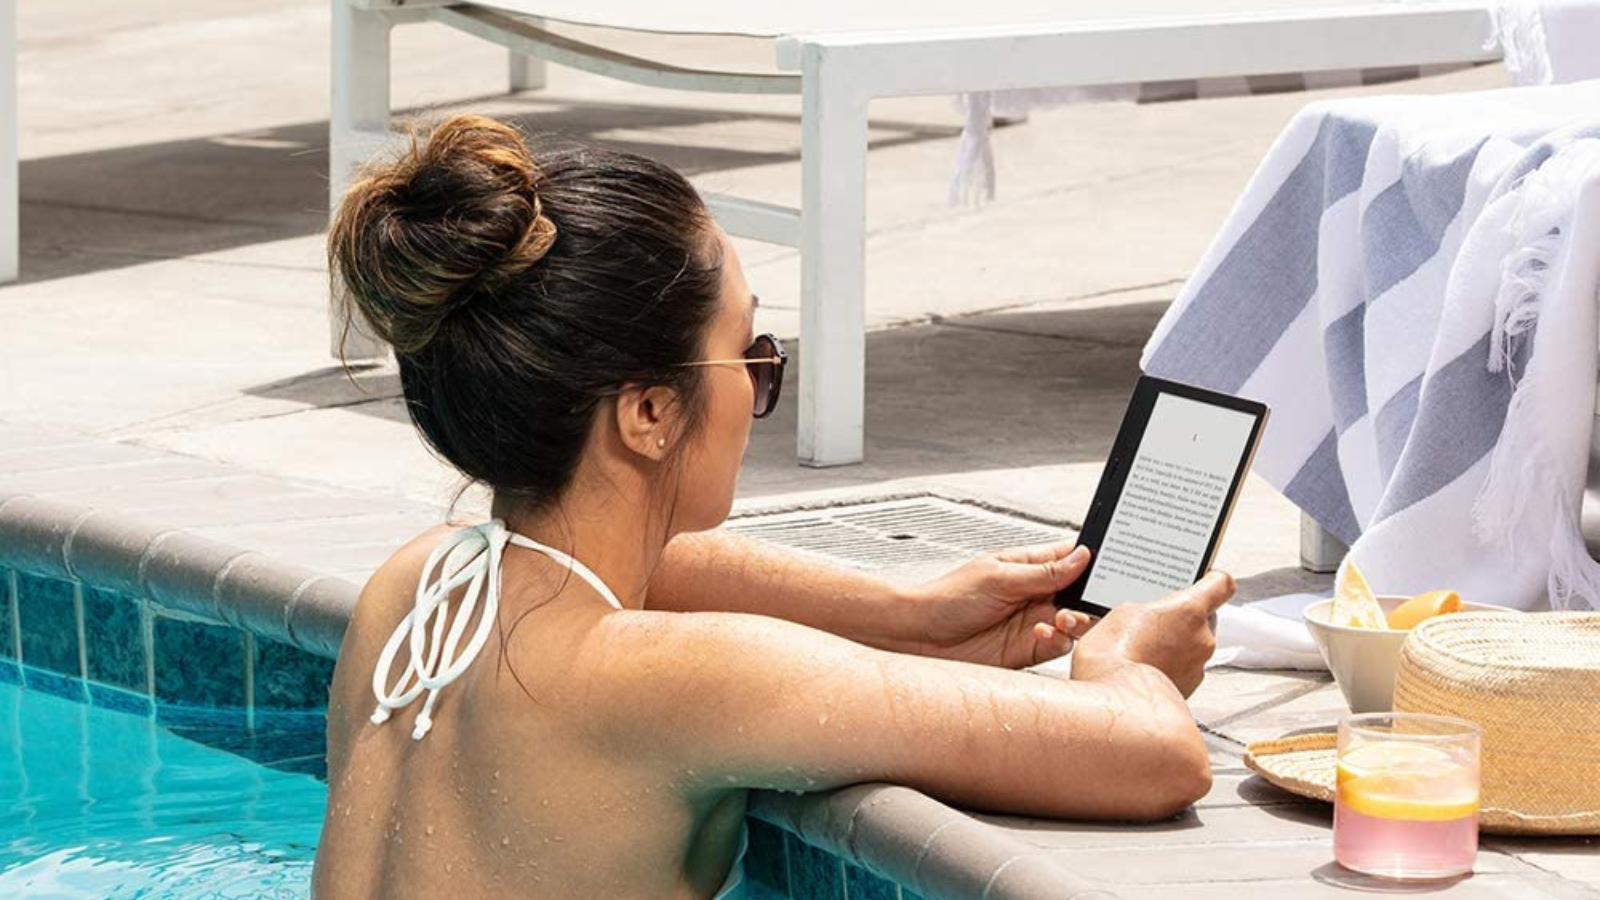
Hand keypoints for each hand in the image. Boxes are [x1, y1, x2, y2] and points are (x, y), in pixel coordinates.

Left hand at [900, 540, 1097, 668]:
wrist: (919, 636)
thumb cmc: (948, 598)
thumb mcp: (999, 577)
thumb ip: (1044, 572)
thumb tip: (1082, 556)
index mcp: (1029, 566)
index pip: (1071, 558)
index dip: (1093, 561)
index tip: (1110, 567)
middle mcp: (1036, 593)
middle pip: (1080, 593)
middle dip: (1090, 596)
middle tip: (1087, 599)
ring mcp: (1034, 621)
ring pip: (1076, 621)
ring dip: (1076, 620)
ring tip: (1061, 618)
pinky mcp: (1029, 648)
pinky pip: (1059, 645)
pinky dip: (1058, 639)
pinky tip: (1042, 632)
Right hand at [1069, 571, 1235, 697]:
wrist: (1114, 703)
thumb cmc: (1114, 655)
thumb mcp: (1123, 612)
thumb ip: (1150, 608)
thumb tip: (1153, 615)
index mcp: (1190, 610)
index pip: (1220, 584)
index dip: (1211, 578)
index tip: (1202, 577)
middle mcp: (1203, 639)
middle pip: (1202, 618)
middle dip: (1181, 618)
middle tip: (1153, 618)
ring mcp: (1197, 668)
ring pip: (1191, 646)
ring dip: (1174, 644)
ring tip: (1141, 647)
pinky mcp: (1187, 690)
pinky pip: (1182, 669)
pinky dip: (1168, 666)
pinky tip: (1143, 667)